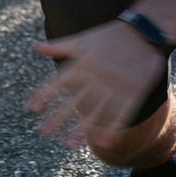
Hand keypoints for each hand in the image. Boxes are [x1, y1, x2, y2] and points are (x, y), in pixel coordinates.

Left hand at [29, 22, 167, 149]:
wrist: (144, 31)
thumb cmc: (112, 35)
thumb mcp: (84, 39)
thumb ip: (59, 46)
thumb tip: (35, 46)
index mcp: (83, 63)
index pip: (58, 81)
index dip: (43, 95)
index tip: (31, 108)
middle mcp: (97, 76)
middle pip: (73, 101)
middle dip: (57, 117)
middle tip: (43, 132)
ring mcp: (115, 85)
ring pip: (95, 111)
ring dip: (80, 129)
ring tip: (67, 145)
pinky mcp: (133, 91)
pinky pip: (121, 114)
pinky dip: (112, 128)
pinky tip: (103, 142)